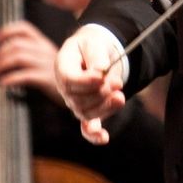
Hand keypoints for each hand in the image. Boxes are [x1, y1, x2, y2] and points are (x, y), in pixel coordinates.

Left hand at [0, 20, 63, 105]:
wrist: (79, 90)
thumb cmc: (57, 77)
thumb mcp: (47, 60)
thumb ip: (32, 55)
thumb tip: (6, 56)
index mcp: (44, 44)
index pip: (25, 29)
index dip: (7, 31)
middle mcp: (45, 50)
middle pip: (17, 44)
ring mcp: (46, 64)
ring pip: (18, 57)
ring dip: (1, 65)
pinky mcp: (47, 79)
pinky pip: (24, 75)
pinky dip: (10, 78)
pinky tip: (3, 84)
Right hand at [56, 26, 127, 144]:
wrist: (96, 54)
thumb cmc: (92, 47)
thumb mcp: (94, 44)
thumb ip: (96, 56)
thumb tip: (101, 72)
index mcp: (63, 68)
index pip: (68, 80)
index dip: (85, 81)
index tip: (102, 77)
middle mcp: (66, 89)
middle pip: (78, 99)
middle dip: (100, 93)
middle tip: (117, 83)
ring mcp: (75, 102)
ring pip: (86, 113)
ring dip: (105, 107)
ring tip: (120, 96)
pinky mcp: (88, 112)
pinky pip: (87, 128)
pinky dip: (94, 135)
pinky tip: (104, 138)